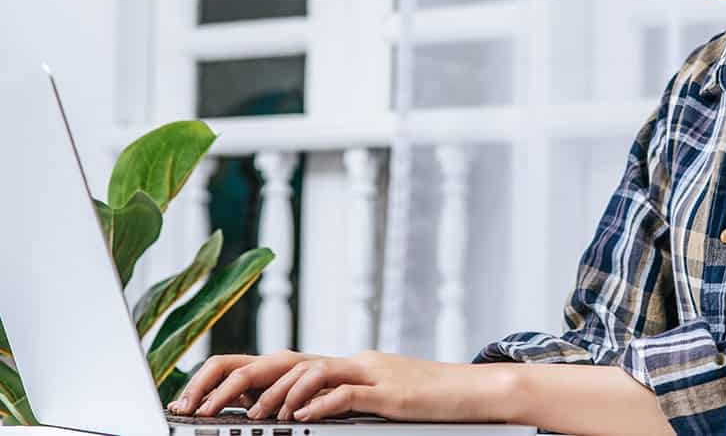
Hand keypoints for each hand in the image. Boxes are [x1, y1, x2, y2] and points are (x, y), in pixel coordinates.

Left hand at [180, 349, 514, 422]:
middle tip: (203, 408)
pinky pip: (347, 393)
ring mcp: (368, 373)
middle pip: (281, 361)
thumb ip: (335, 399)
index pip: (276, 361)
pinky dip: (320, 403)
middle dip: (237, 383)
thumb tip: (295, 409)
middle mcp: (348, 362)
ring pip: (309, 371)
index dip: (234, 375)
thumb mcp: (371, 400)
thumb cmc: (423, 401)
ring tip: (252, 416)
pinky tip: (300, 418)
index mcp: (339, 365)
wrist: (472, 393)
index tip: (199, 398)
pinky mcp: (388, 392)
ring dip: (275, 394)